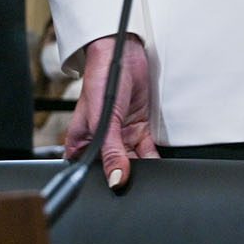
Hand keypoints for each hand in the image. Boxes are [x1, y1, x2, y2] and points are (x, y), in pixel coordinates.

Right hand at [64, 34, 158, 189]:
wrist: (123, 52)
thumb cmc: (101, 79)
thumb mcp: (104, 119)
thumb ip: (112, 151)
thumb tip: (116, 179)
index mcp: (83, 144)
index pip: (93, 173)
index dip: (104, 183)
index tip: (118, 191)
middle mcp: (102, 143)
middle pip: (116, 168)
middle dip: (127, 176)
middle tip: (138, 185)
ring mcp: (122, 135)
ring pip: (134, 161)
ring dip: (143, 169)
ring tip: (152, 177)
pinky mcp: (140, 127)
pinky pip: (147, 148)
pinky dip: (154, 156)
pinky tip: (160, 164)